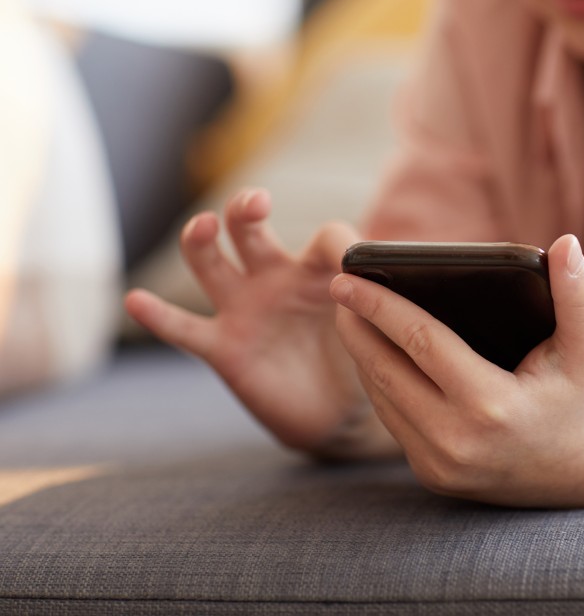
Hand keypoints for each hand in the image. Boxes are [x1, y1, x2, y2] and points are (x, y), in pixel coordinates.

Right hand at [125, 188, 397, 458]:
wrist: (339, 415)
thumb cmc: (361, 356)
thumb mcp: (379, 326)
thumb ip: (386, 302)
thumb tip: (412, 279)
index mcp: (318, 269)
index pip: (325, 237)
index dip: (338, 244)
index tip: (351, 261)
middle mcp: (275, 279)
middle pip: (250, 230)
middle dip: (246, 210)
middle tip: (257, 203)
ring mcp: (245, 310)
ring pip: (212, 264)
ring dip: (203, 241)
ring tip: (205, 227)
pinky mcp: (224, 347)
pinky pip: (184, 329)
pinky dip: (158, 316)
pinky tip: (136, 300)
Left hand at [330, 234, 583, 506]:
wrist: (582, 474)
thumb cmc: (580, 397)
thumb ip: (579, 294)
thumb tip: (567, 244)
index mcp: (492, 407)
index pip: (421, 342)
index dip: (380, 305)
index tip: (348, 278)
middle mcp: (457, 442)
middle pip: (386, 370)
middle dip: (356, 327)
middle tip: (340, 288)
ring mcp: (440, 465)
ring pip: (383, 398)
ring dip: (362, 355)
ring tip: (352, 315)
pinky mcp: (432, 475)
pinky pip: (393, 421)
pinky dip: (379, 384)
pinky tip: (375, 354)